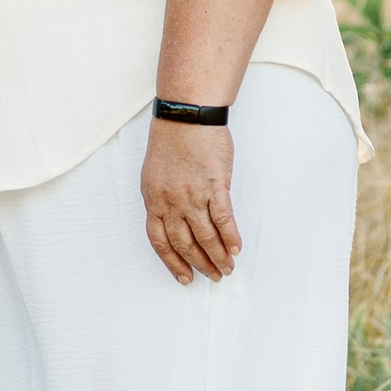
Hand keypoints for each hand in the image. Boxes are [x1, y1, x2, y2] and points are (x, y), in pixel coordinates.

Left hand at [142, 120, 240, 283]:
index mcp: (153, 199)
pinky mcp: (215, 186)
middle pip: (184, 243)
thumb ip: (165, 198)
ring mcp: (193, 195)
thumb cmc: (172, 139)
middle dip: (199, 264)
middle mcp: (170, 201)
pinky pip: (223, 219)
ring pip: (205, 236)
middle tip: (212, 276)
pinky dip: (231, 237)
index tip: (184, 277)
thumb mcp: (156, 173)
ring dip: (218, 256)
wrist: (186, 114)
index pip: (160, 241)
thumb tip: (178, 220)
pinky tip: (236, 248)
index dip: (172, 262)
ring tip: (227, 267)